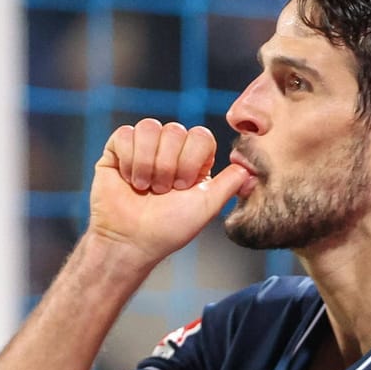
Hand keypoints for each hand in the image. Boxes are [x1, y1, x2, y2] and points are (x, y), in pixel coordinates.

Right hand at [89, 119, 250, 264]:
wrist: (131, 241)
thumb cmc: (168, 229)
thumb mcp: (207, 206)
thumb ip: (230, 183)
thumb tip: (252, 167)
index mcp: (193, 159)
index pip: (200, 135)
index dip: (191, 160)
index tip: (183, 187)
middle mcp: (169, 149)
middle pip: (175, 131)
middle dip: (168, 166)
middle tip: (161, 191)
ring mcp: (143, 147)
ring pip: (150, 128)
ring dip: (147, 163)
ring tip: (144, 187)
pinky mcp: (118, 148)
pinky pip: (126, 134)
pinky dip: (129, 161)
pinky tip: (129, 180)